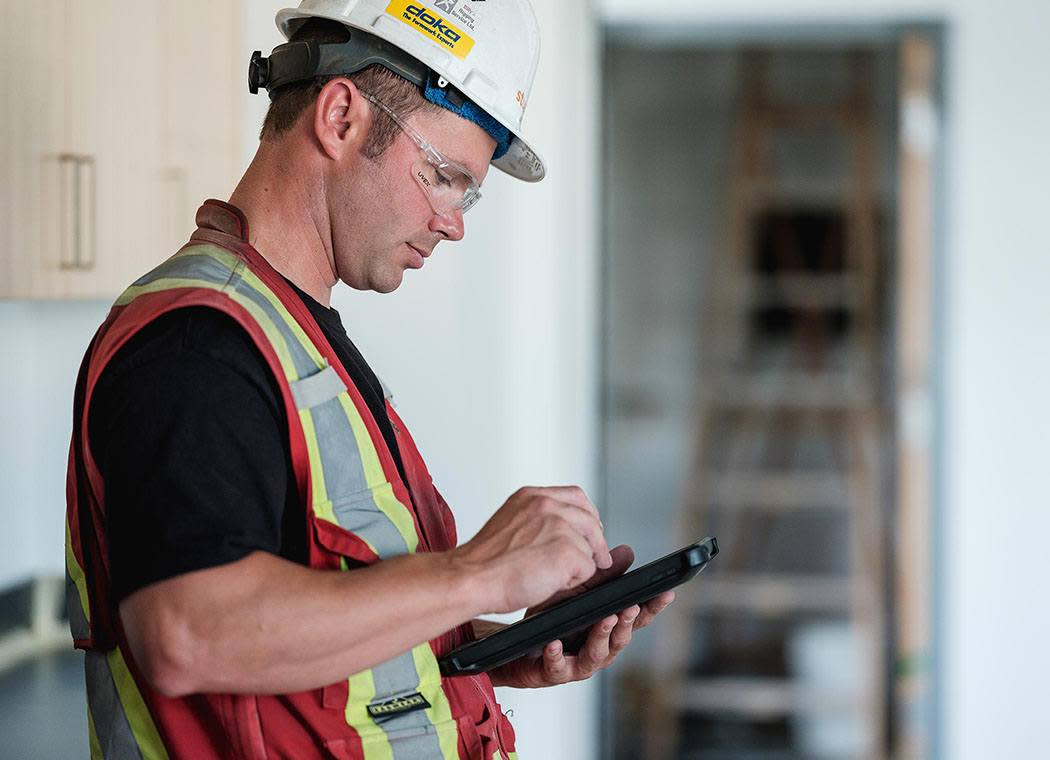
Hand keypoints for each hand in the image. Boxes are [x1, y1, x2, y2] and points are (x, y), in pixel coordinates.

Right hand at [452, 486, 612, 614]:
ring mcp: (558, 526)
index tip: (590, 532)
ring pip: (589, 548)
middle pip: (590, 520)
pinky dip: (574, 581)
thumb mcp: (511, 524)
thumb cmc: (484, 563)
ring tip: (550, 576)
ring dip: (578, 565)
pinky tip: (550, 583)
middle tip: (597, 559)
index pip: (576, 496)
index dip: (587, 516)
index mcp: (531, 497)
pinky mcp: (567, 550)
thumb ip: (538, 521)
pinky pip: (587, 569)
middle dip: (595, 543)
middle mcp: (546, 505)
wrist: (471, 578)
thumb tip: (567, 532)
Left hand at [488, 545, 674, 688]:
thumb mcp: (578, 590)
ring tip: (603, 620)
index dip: (653, 607)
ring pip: (596, 654)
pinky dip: (558, 656)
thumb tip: (627, 553)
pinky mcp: (553, 673)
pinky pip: (557, 667)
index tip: (666, 593)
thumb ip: (603, 575)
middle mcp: (599, 649)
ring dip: (602, 636)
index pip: (637, 617)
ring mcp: (577, 664)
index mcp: (608, 629)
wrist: (516, 642)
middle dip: (628, 622)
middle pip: (622, 638)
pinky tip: (555, 644)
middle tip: (629, 606)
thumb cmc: (552, 617)